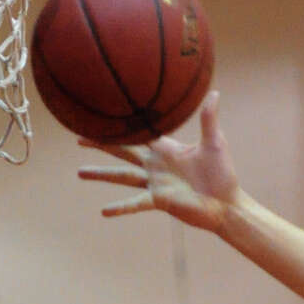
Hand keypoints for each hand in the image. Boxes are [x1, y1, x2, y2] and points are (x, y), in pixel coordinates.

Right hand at [77, 92, 238, 228]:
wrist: (226, 203)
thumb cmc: (222, 174)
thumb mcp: (214, 143)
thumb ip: (209, 119)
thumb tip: (214, 92)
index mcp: (165, 148)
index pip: (139, 132)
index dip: (122, 123)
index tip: (104, 113)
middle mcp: (155, 165)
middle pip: (122, 151)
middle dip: (101, 143)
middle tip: (78, 136)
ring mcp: (155, 184)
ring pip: (122, 177)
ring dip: (101, 174)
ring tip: (79, 172)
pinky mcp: (159, 201)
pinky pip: (136, 203)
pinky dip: (121, 207)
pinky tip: (104, 211)